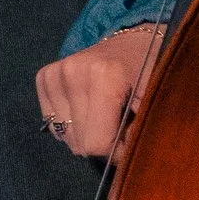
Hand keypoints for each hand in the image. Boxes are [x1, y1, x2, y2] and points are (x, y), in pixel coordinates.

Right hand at [33, 24, 165, 159]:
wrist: (130, 41)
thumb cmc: (147, 72)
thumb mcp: (154, 99)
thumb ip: (141, 129)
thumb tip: (123, 158)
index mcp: (104, 76)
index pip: (96, 142)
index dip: (115, 152)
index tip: (128, 143)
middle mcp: (73, 71)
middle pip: (79, 142)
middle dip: (102, 144)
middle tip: (118, 128)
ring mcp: (56, 73)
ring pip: (64, 135)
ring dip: (85, 134)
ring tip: (103, 117)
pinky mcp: (45, 76)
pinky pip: (51, 122)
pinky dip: (69, 124)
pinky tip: (86, 109)